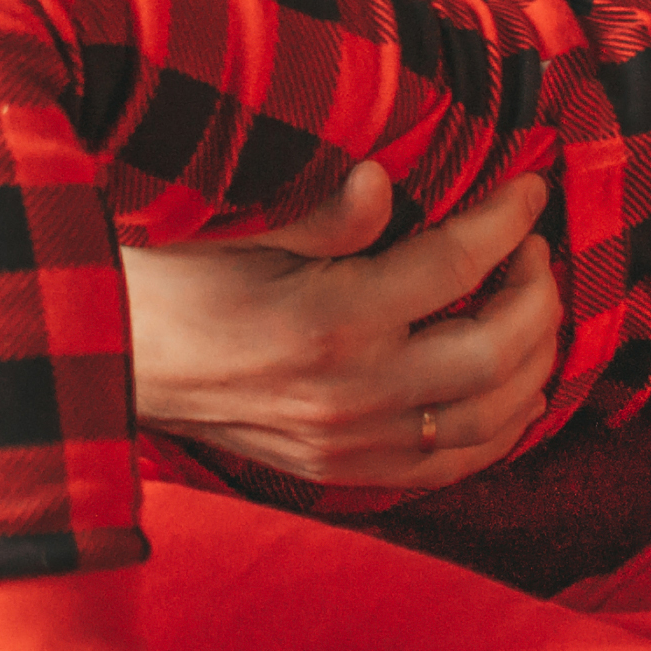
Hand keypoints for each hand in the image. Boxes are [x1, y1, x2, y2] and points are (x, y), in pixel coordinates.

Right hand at [123, 157, 562, 499]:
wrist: (114, 364)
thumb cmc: (172, 277)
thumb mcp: (238, 229)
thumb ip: (322, 214)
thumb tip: (381, 178)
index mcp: (332, 319)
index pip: (459, 264)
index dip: (508, 220)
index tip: (532, 189)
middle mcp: (354, 392)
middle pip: (498, 348)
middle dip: (536, 291)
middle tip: (530, 249)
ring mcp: (354, 443)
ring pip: (492, 415)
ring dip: (533, 359)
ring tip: (528, 308)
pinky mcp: (345, 472)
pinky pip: (455, 464)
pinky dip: (501, 425)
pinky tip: (508, 384)